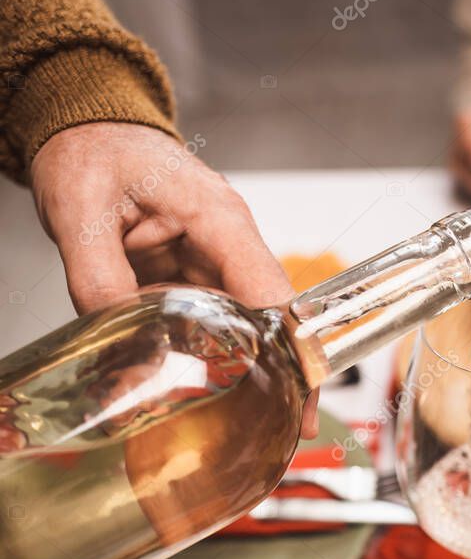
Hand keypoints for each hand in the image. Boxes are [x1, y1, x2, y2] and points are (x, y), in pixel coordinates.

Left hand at [30, 122, 317, 436]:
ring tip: (237, 421)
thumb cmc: (92, 150)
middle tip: (278, 432)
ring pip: (241, 325)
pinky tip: (198, 388)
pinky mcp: (193, 272)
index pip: (273, 295)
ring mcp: (213, 257)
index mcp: (219, 219)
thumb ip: (98, 283)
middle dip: (278, 376)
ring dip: (240, 371)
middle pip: (270, 318)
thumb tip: (121, 350)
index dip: (294, 352)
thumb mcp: (81, 213)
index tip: (302, 400)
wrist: (84, 126)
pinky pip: (209, 321)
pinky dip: (206, 356)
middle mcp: (228, 240)